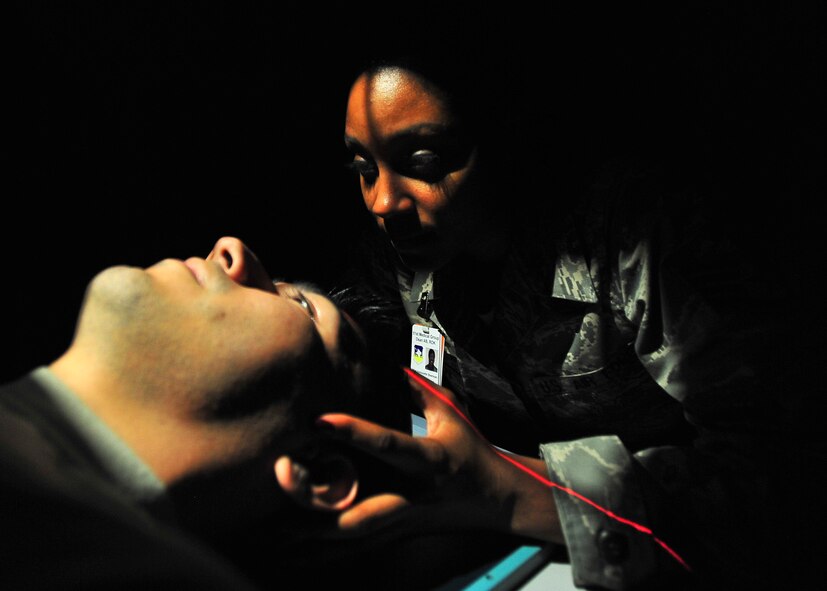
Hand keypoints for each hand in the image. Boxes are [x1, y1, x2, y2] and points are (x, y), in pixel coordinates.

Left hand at [276, 370, 563, 543]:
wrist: (497, 502)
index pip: (388, 445)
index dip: (353, 433)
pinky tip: (291, 545)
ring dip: (310, 528)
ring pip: (351, 533)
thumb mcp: (451, 414)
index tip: (318, 419)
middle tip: (281, 476)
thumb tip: (387, 361)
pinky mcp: (396, 533)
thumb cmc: (472, 452)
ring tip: (270, 520)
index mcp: (429, 460)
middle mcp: (412, 495)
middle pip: (359, 506)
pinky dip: (323, 549)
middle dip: (318, 497)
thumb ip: (417, 390)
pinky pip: (354, 547)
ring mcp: (403, 520)